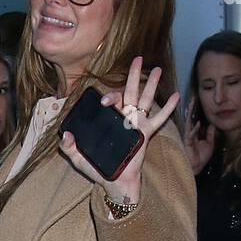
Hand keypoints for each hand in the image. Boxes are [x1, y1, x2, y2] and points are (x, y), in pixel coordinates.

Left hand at [59, 57, 179, 205]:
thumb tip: (64, 135)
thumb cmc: (99, 169)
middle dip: (134, 75)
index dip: (109, 97)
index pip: (112, 99)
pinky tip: (175, 95)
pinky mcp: (146, 133)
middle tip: (138, 58)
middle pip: (131, 91)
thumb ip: (70, 148)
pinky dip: (168, 108)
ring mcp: (137, 123)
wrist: (116, 181)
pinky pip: (160, 119)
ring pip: (146, 99)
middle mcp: (125, 116)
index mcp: (110, 118)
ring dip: (152, 84)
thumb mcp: (80, 159)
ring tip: (158, 69)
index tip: (104, 101)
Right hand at [183, 98, 215, 174]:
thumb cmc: (201, 157)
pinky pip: (190, 135)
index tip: (196, 102)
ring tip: (190, 105)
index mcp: (194, 134)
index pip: (194, 120)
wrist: (197, 168)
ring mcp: (187, 138)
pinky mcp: (187, 143)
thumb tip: (212, 124)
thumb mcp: (209, 143)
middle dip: (191, 109)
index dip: (195, 112)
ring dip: (189, 115)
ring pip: (188, 124)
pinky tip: (197, 124)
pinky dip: (194, 129)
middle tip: (192, 99)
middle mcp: (189, 134)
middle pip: (189, 119)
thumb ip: (210, 134)